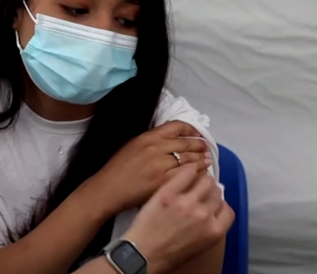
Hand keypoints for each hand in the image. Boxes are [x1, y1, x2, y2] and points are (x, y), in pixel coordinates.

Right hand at [87, 121, 211, 215]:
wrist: (108, 189)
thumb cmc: (117, 168)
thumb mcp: (133, 145)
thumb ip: (153, 140)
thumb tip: (173, 140)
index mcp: (148, 137)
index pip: (176, 126)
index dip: (190, 129)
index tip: (197, 134)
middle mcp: (156, 148)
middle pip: (186, 143)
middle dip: (199, 145)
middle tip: (206, 148)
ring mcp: (161, 166)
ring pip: (189, 159)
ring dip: (201, 160)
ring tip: (207, 160)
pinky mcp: (163, 182)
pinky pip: (186, 176)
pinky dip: (196, 174)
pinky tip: (201, 175)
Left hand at [123, 167, 233, 273]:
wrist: (143, 254)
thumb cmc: (168, 255)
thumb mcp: (199, 247)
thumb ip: (209, 228)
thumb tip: (211, 212)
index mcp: (214, 231)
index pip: (228, 210)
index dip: (220, 205)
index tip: (214, 203)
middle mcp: (204, 214)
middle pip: (216, 193)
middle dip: (210, 191)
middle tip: (202, 191)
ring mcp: (187, 201)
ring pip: (205, 180)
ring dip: (202, 179)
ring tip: (195, 180)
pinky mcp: (169, 192)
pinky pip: (186, 174)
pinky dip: (189, 170)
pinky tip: (188, 170)